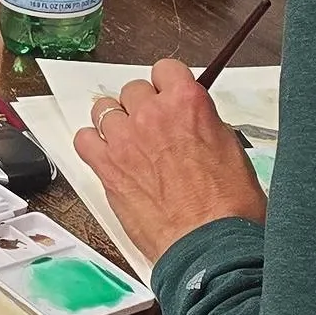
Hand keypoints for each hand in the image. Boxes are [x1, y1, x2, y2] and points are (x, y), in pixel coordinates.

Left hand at [73, 61, 266, 266]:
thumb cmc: (230, 208)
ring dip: (115, 122)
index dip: (167, 84)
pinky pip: (84, 139)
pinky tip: (108, 157)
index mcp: (188, 103)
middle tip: (153, 130)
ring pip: (104, 109)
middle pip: (133, 89)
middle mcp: (153, 114)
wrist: (211, 246)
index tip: (168, 96)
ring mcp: (126, 139)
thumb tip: (193, 122)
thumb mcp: (231, 149)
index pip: (166, 68)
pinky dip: (93, 145)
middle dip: (143, 107)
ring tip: (128, 143)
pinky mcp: (107, 168)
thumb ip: (205, 125)